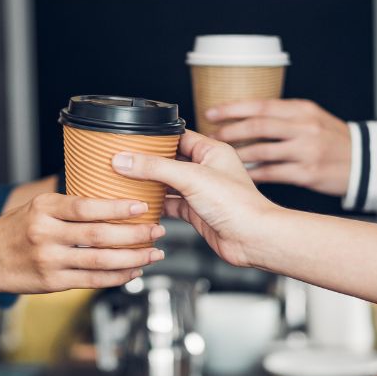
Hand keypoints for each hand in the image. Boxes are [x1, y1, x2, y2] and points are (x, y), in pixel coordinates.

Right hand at [0, 193, 164, 293]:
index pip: (86, 206)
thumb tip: (110, 198)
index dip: (117, 208)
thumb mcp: (35, 207)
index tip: (142, 206)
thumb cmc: (13, 230)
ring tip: (154, 253)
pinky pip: (92, 281)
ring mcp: (48, 260)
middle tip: (158, 230)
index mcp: (43, 208)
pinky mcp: (52, 283)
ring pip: (100, 261)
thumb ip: (68, 206)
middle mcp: (45, 234)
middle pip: (99, 235)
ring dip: (132, 258)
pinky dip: (116, 277)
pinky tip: (133, 271)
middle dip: (134, 234)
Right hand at [111, 130, 277, 266]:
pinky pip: (171, 205)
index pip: (178, 136)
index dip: (156, 138)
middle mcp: (207, 169)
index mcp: (212, 151)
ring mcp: (201, 192)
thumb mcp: (191, 177)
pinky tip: (142, 205)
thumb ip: (155, 167)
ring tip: (127, 181)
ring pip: (168, 184)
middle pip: (170, 160)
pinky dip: (156, 205)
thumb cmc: (237, 205)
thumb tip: (126, 160)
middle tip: (124, 161)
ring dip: (150, 184)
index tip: (132, 140)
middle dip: (149, 162)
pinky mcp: (196, 213)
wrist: (252, 239)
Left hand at [205, 99, 350, 196]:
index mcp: (302, 110)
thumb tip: (243, 115)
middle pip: (258, 126)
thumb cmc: (332, 139)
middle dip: (230, 131)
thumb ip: (283, 115)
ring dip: (237, 154)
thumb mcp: (312, 118)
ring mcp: (306, 151)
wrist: (366, 162)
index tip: (211, 112)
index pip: (261, 105)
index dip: (232, 108)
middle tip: (211, 137)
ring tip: (221, 157)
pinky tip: (239, 174)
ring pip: (262, 151)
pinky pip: (271, 173)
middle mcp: (304, 128)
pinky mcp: (307, 173)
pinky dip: (252, 174)